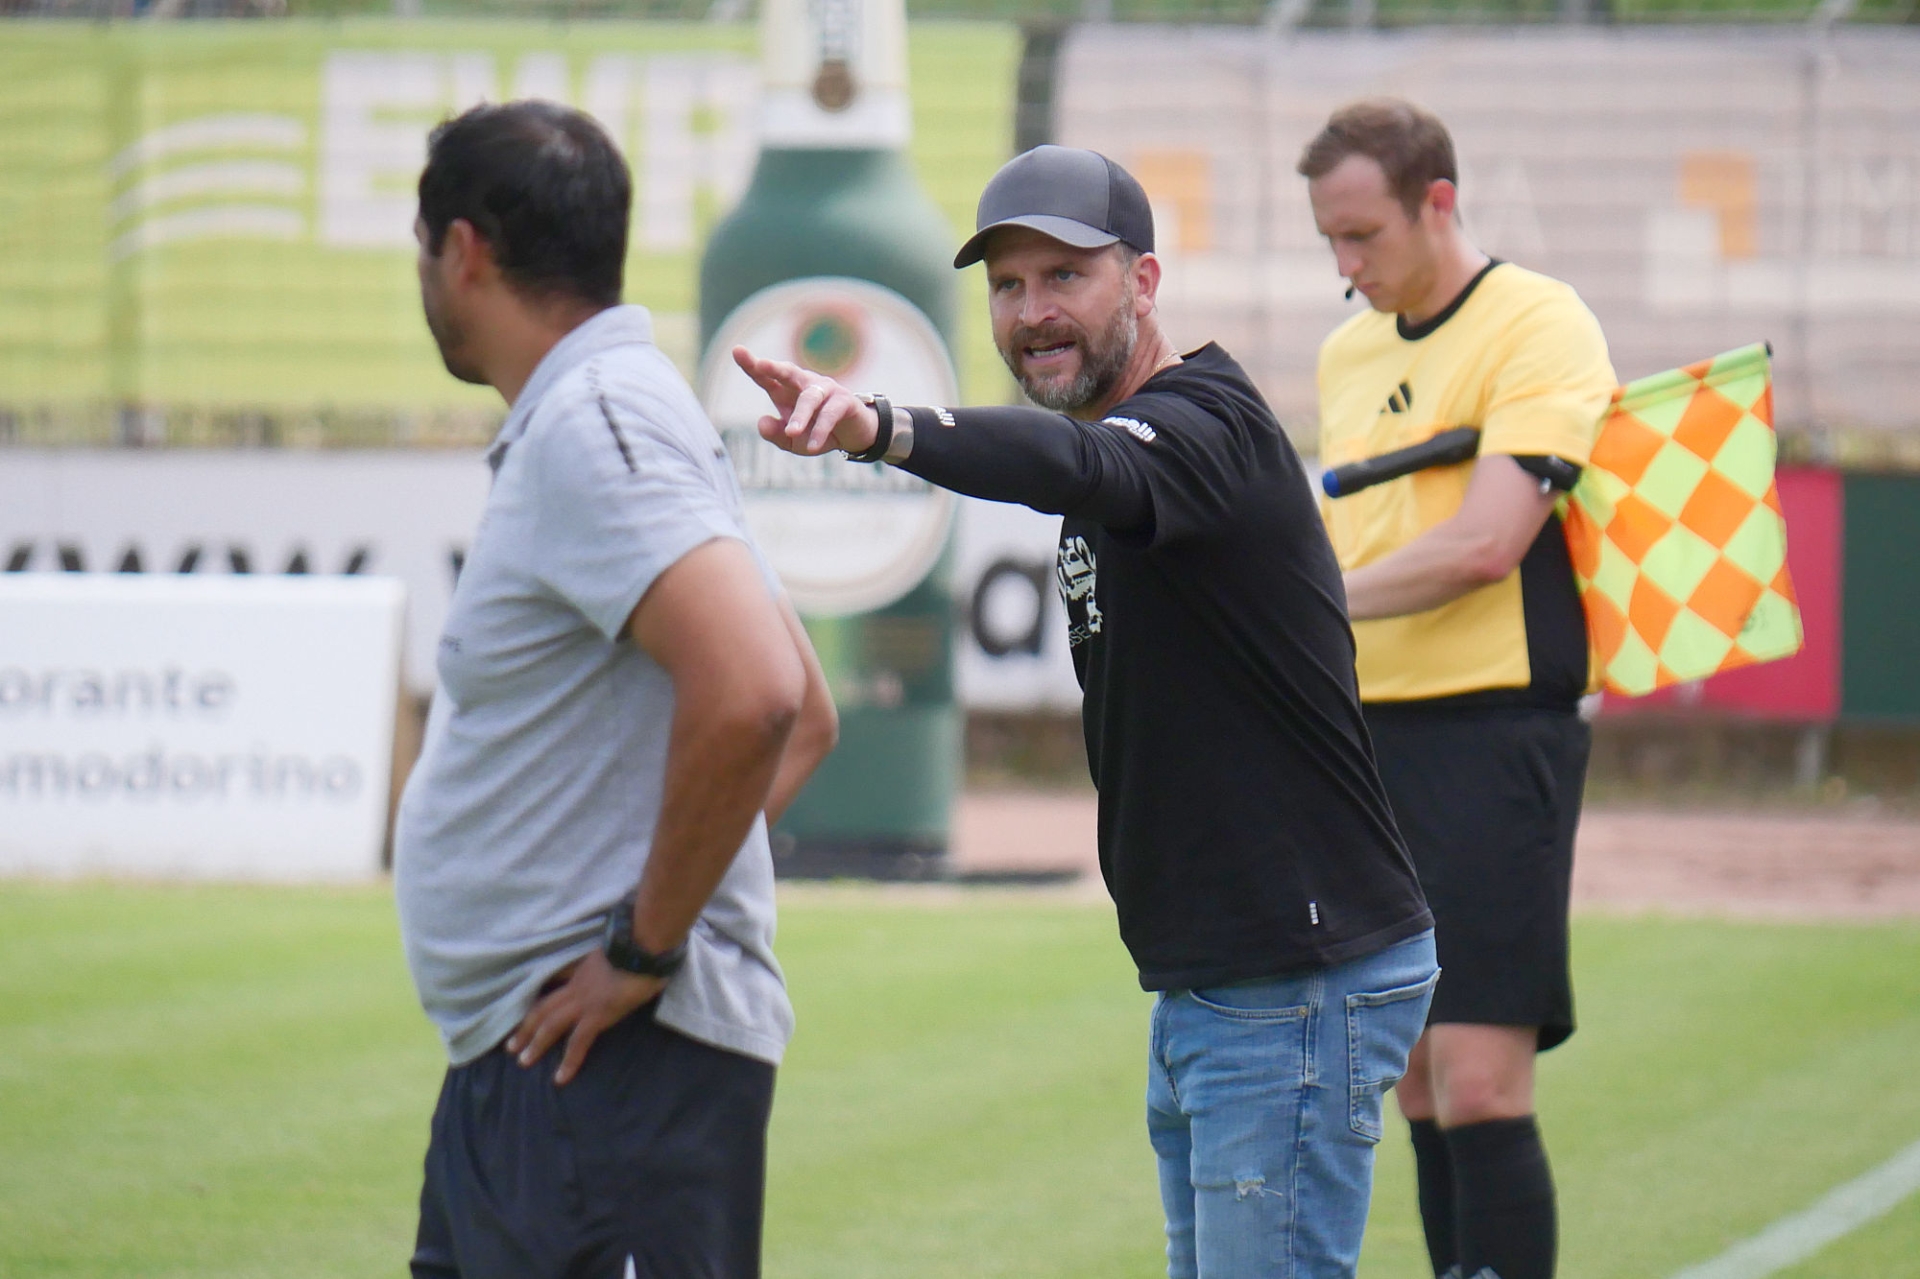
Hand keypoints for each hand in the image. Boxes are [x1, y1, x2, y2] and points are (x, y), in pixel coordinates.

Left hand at [505, 950, 664, 1085]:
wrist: (642, 946)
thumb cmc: (637, 947)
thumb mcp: (613, 950)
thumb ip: (606, 958)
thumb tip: (613, 960)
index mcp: (580, 970)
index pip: (553, 983)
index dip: (539, 997)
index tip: (526, 1010)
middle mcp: (576, 986)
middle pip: (543, 1007)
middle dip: (526, 1027)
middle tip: (511, 1045)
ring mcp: (583, 1001)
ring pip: (551, 1024)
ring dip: (536, 1043)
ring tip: (524, 1061)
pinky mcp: (597, 1015)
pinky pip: (578, 1041)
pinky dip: (569, 1061)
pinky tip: (561, 1077)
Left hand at [731, 345, 879, 456]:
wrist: (852, 435)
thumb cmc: (814, 432)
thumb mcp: (791, 441)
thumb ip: (774, 434)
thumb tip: (761, 422)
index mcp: (784, 390)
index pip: (765, 377)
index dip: (751, 364)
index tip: (737, 350)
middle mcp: (803, 384)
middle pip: (788, 372)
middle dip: (774, 368)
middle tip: (761, 365)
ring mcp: (825, 390)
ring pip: (809, 398)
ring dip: (800, 415)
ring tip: (792, 432)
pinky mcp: (844, 401)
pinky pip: (829, 415)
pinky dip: (820, 430)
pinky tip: (811, 445)